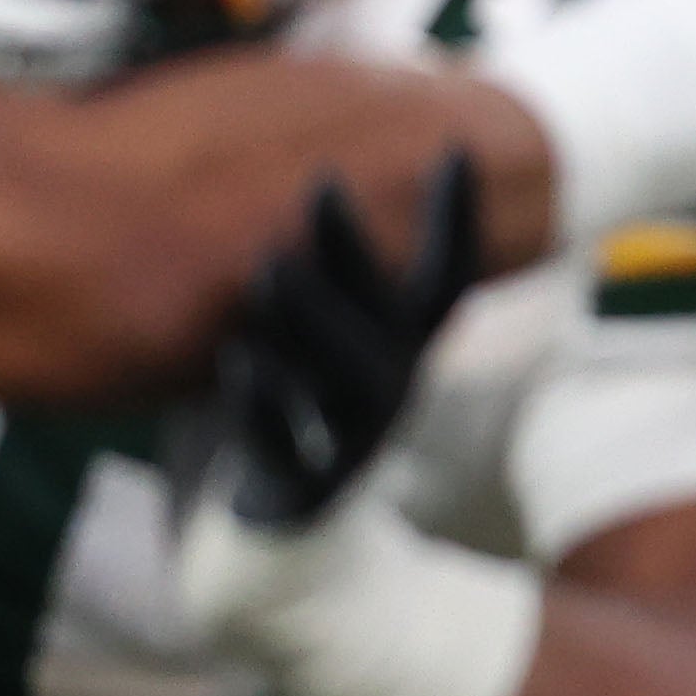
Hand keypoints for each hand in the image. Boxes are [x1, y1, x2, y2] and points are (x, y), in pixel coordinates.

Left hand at [175, 155, 480, 531]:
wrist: (279, 547)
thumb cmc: (277, 426)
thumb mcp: (291, 349)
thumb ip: (293, 283)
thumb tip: (272, 187)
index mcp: (396, 352)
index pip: (446, 277)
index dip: (456, 218)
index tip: (455, 148)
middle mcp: (389, 391)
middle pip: (393, 312)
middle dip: (356, 247)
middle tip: (320, 183)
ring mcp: (353, 442)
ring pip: (349, 374)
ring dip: (313, 317)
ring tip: (272, 268)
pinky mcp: (307, 491)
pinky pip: (288, 444)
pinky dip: (264, 403)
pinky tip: (239, 363)